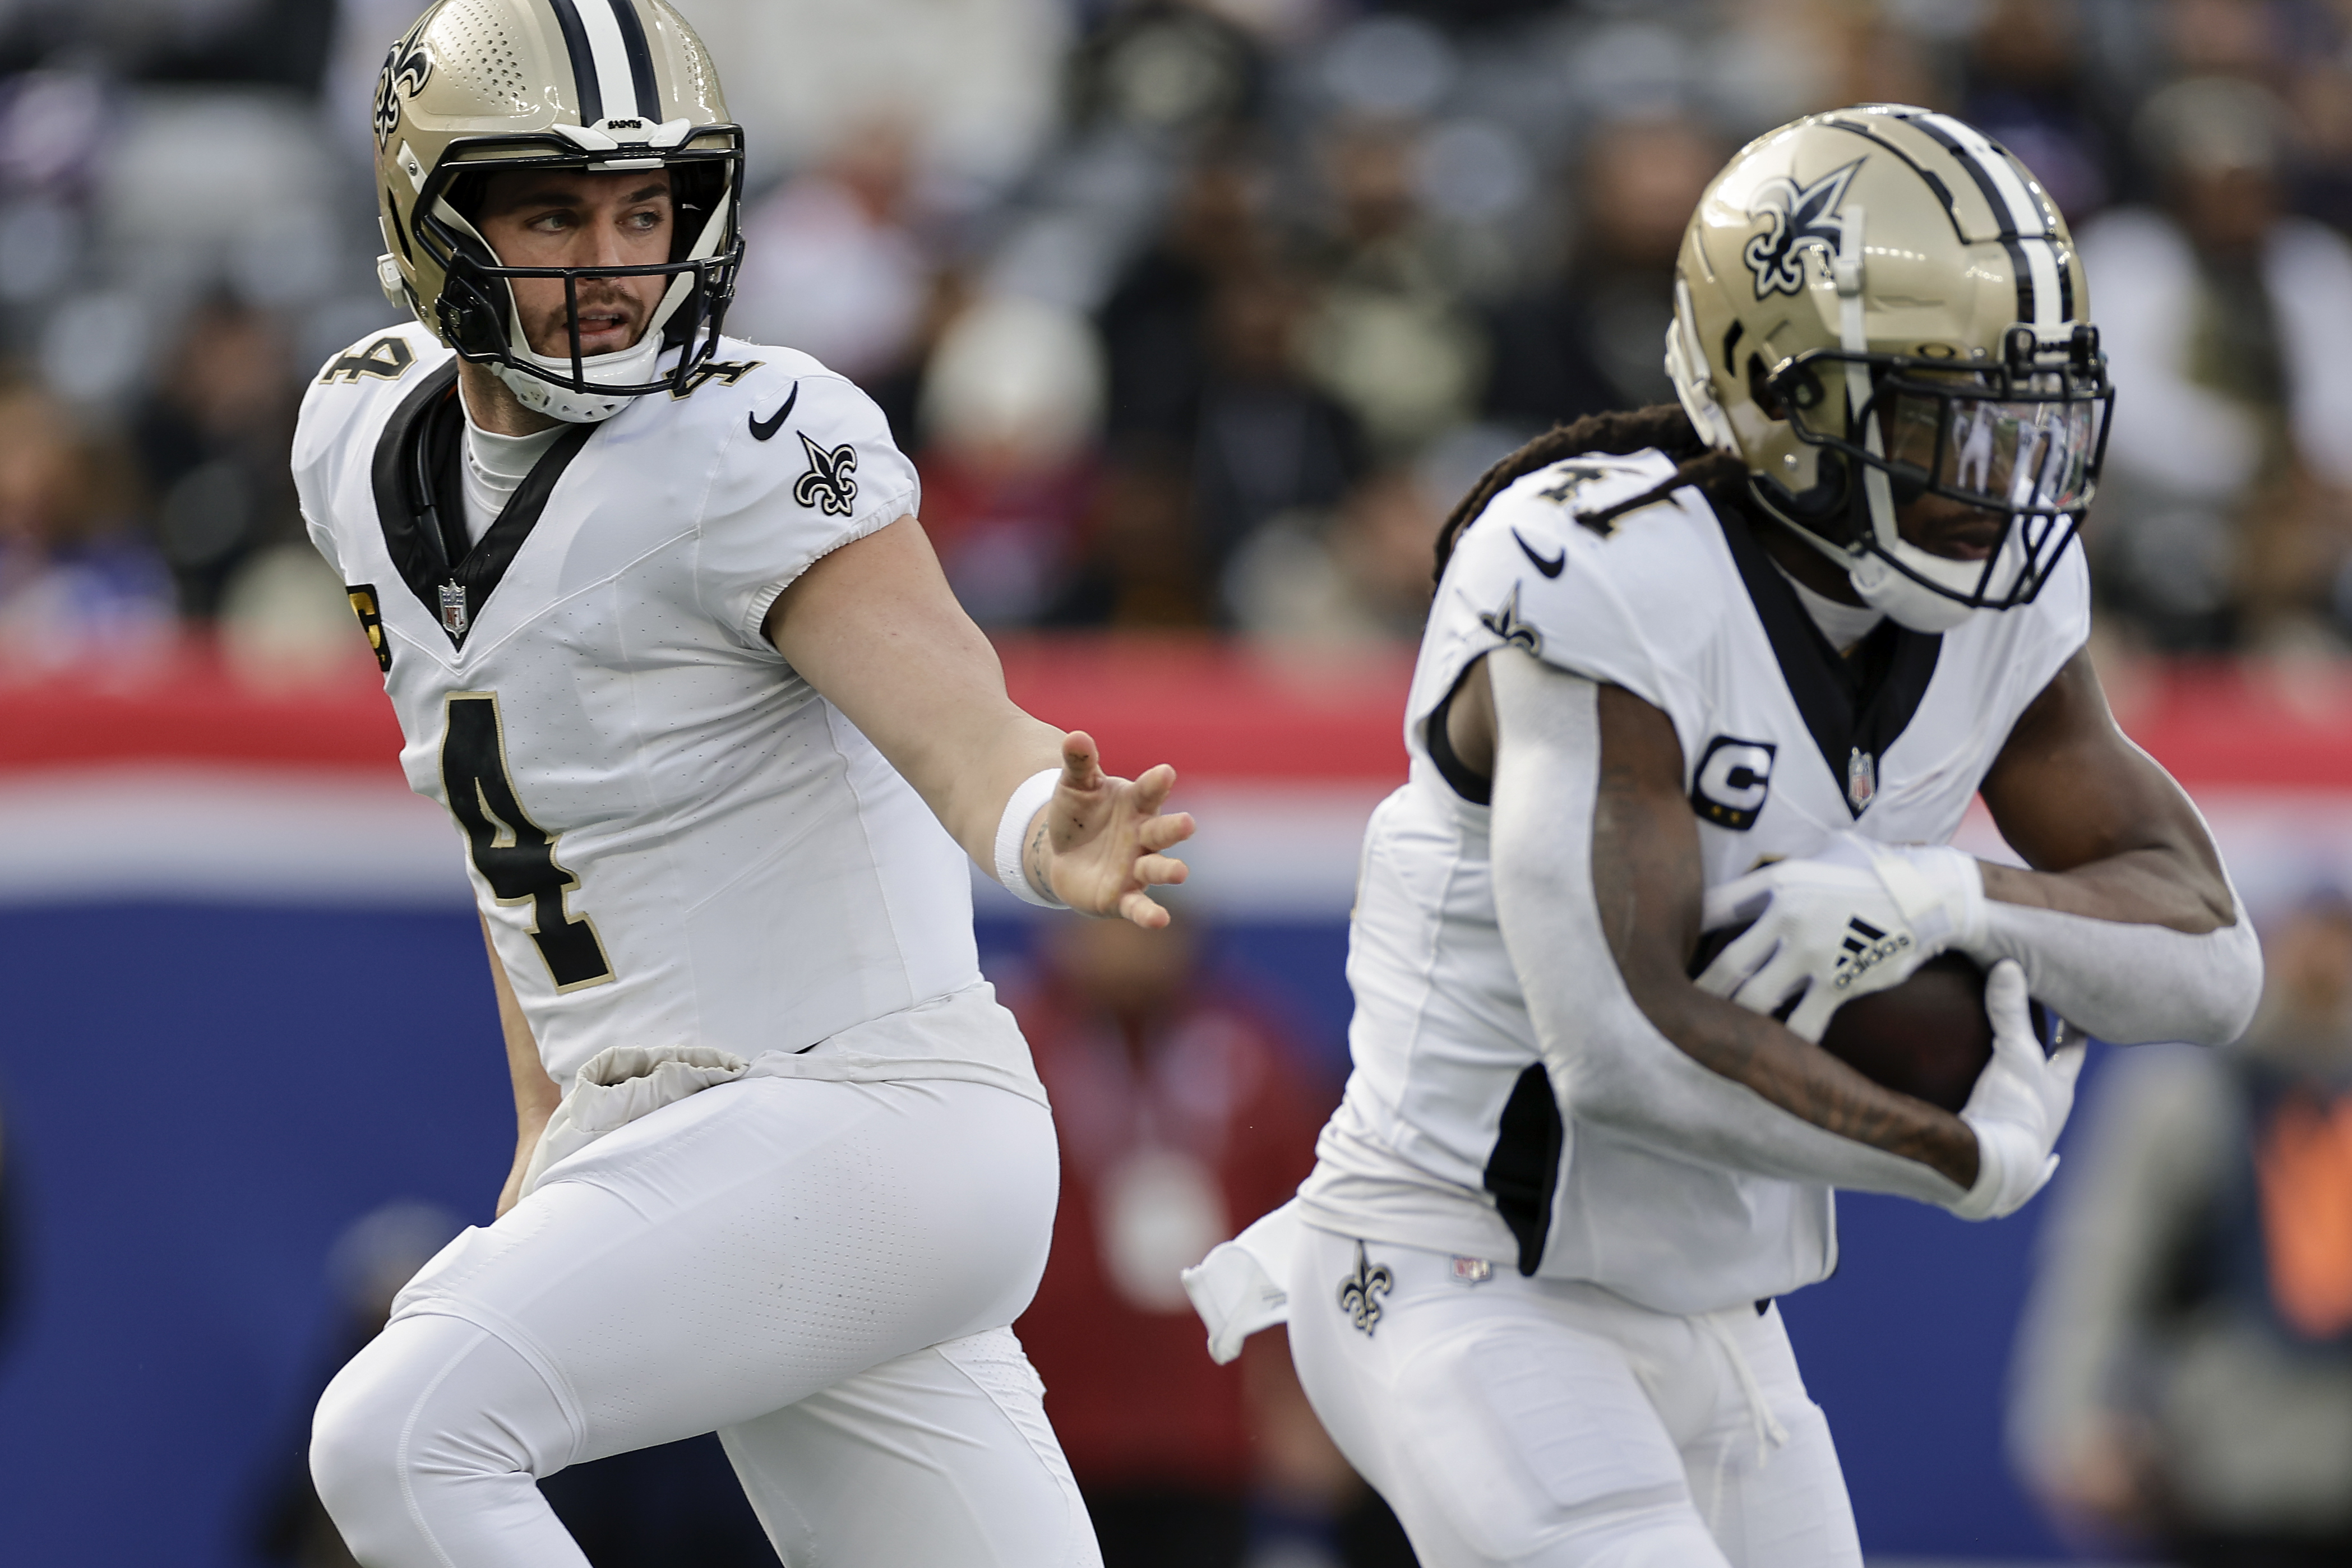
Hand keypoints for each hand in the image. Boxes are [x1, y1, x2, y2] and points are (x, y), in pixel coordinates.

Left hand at [1028, 732, 1194, 927]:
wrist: (1063, 855)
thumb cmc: (1077, 815)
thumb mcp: (1074, 785)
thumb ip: (1079, 763)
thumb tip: (1075, 736)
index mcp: (1135, 804)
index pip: (1149, 791)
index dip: (1157, 782)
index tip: (1165, 772)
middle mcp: (1143, 836)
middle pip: (1162, 831)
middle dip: (1174, 829)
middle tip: (1188, 824)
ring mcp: (1136, 868)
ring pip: (1156, 868)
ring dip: (1169, 870)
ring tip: (1181, 873)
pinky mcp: (1123, 896)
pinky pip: (1138, 906)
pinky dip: (1149, 914)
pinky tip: (1160, 920)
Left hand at [1697, 832, 1985, 1040]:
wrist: (1932, 896)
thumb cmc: (1875, 871)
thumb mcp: (1824, 854)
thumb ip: (1785, 871)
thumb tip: (1754, 882)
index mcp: (1779, 882)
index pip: (1713, 909)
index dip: (1686, 932)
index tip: (1671, 950)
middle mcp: (1789, 917)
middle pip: (1725, 965)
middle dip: (1700, 992)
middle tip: (1680, 1008)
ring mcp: (1814, 954)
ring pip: (1755, 1001)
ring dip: (1734, 1020)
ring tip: (1719, 1033)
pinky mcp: (1840, 984)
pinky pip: (1802, 1026)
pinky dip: (1785, 1042)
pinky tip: (1773, 1053)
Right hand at [1947, 960, 2085, 1219]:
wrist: (1992, 1170)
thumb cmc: (2013, 1109)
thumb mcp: (2012, 1054)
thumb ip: (2008, 1011)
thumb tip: (2009, 964)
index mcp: (2058, 1091)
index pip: (2073, 1051)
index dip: (2076, 1030)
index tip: (2078, 1010)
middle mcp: (2050, 1117)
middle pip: (2056, 1083)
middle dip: (2053, 1067)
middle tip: (2046, 1043)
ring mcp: (2030, 1144)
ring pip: (2038, 1118)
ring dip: (2034, 1106)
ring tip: (2022, 1092)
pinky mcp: (2007, 1164)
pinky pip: (2021, 1155)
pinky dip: (2023, 1150)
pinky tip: (2034, 1160)